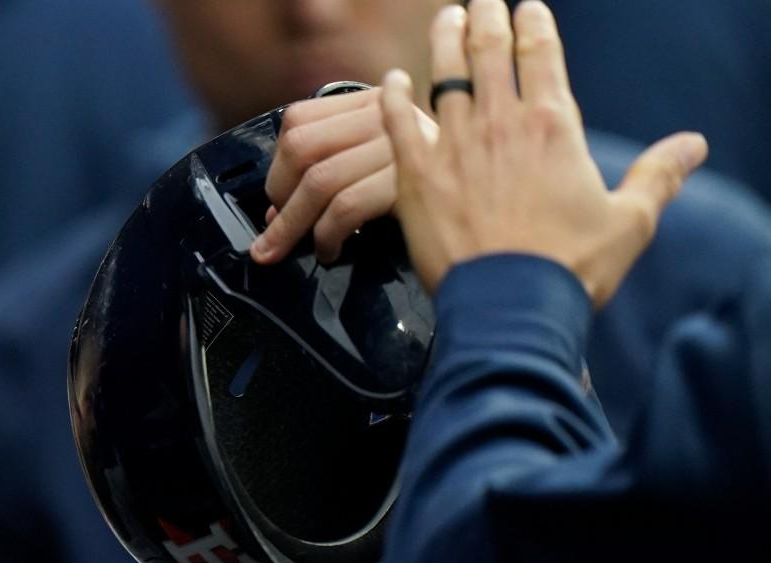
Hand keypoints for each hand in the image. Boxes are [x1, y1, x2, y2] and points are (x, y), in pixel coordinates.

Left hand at [253, 87, 438, 264]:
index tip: (276, 201)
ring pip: (319, 179)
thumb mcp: (380, 168)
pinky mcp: (411, 180)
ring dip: (295, 225)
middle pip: (302, 148)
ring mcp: (402, 144)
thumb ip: (330, 172)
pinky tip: (333, 250)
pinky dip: (327, 236)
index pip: (298, 121)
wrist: (495, 224)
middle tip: (277, 237)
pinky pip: (346, 205)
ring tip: (304, 249)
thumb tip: (275, 210)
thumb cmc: (434, 200)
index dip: (276, 168)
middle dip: (280, 200)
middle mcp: (387, 114)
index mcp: (374, 104)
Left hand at [381, 0, 706, 304]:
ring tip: (446, 21)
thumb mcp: (630, 220)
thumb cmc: (572, 267)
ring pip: (444, 75)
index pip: (542, 54)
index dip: (534, 24)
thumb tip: (694, 146)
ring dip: (444, 42)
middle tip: (480, 4)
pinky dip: (393, 96)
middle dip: (485, 19)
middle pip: (489, 52)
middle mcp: (502, 125)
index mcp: (555, 126)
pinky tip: (391, 79)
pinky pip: (398, 123)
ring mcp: (455, 147)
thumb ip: (658, 175)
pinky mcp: (416, 177)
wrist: (512, 306)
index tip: (528, 7)